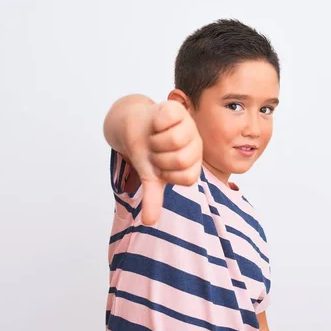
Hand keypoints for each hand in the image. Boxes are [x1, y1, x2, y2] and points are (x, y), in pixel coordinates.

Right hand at [129, 100, 202, 224]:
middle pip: (181, 159)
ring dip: (155, 140)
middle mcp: (196, 145)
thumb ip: (153, 197)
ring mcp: (189, 125)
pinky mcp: (178, 108)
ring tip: (155, 137)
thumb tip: (149, 223)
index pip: (187, 178)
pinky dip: (155, 123)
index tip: (160, 167)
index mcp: (193, 163)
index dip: (167, 174)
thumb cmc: (148, 152)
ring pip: (175, 139)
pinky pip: (167, 120)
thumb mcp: (151, 176)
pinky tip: (156, 123)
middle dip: (159, 158)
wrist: (135, 126)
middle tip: (156, 151)